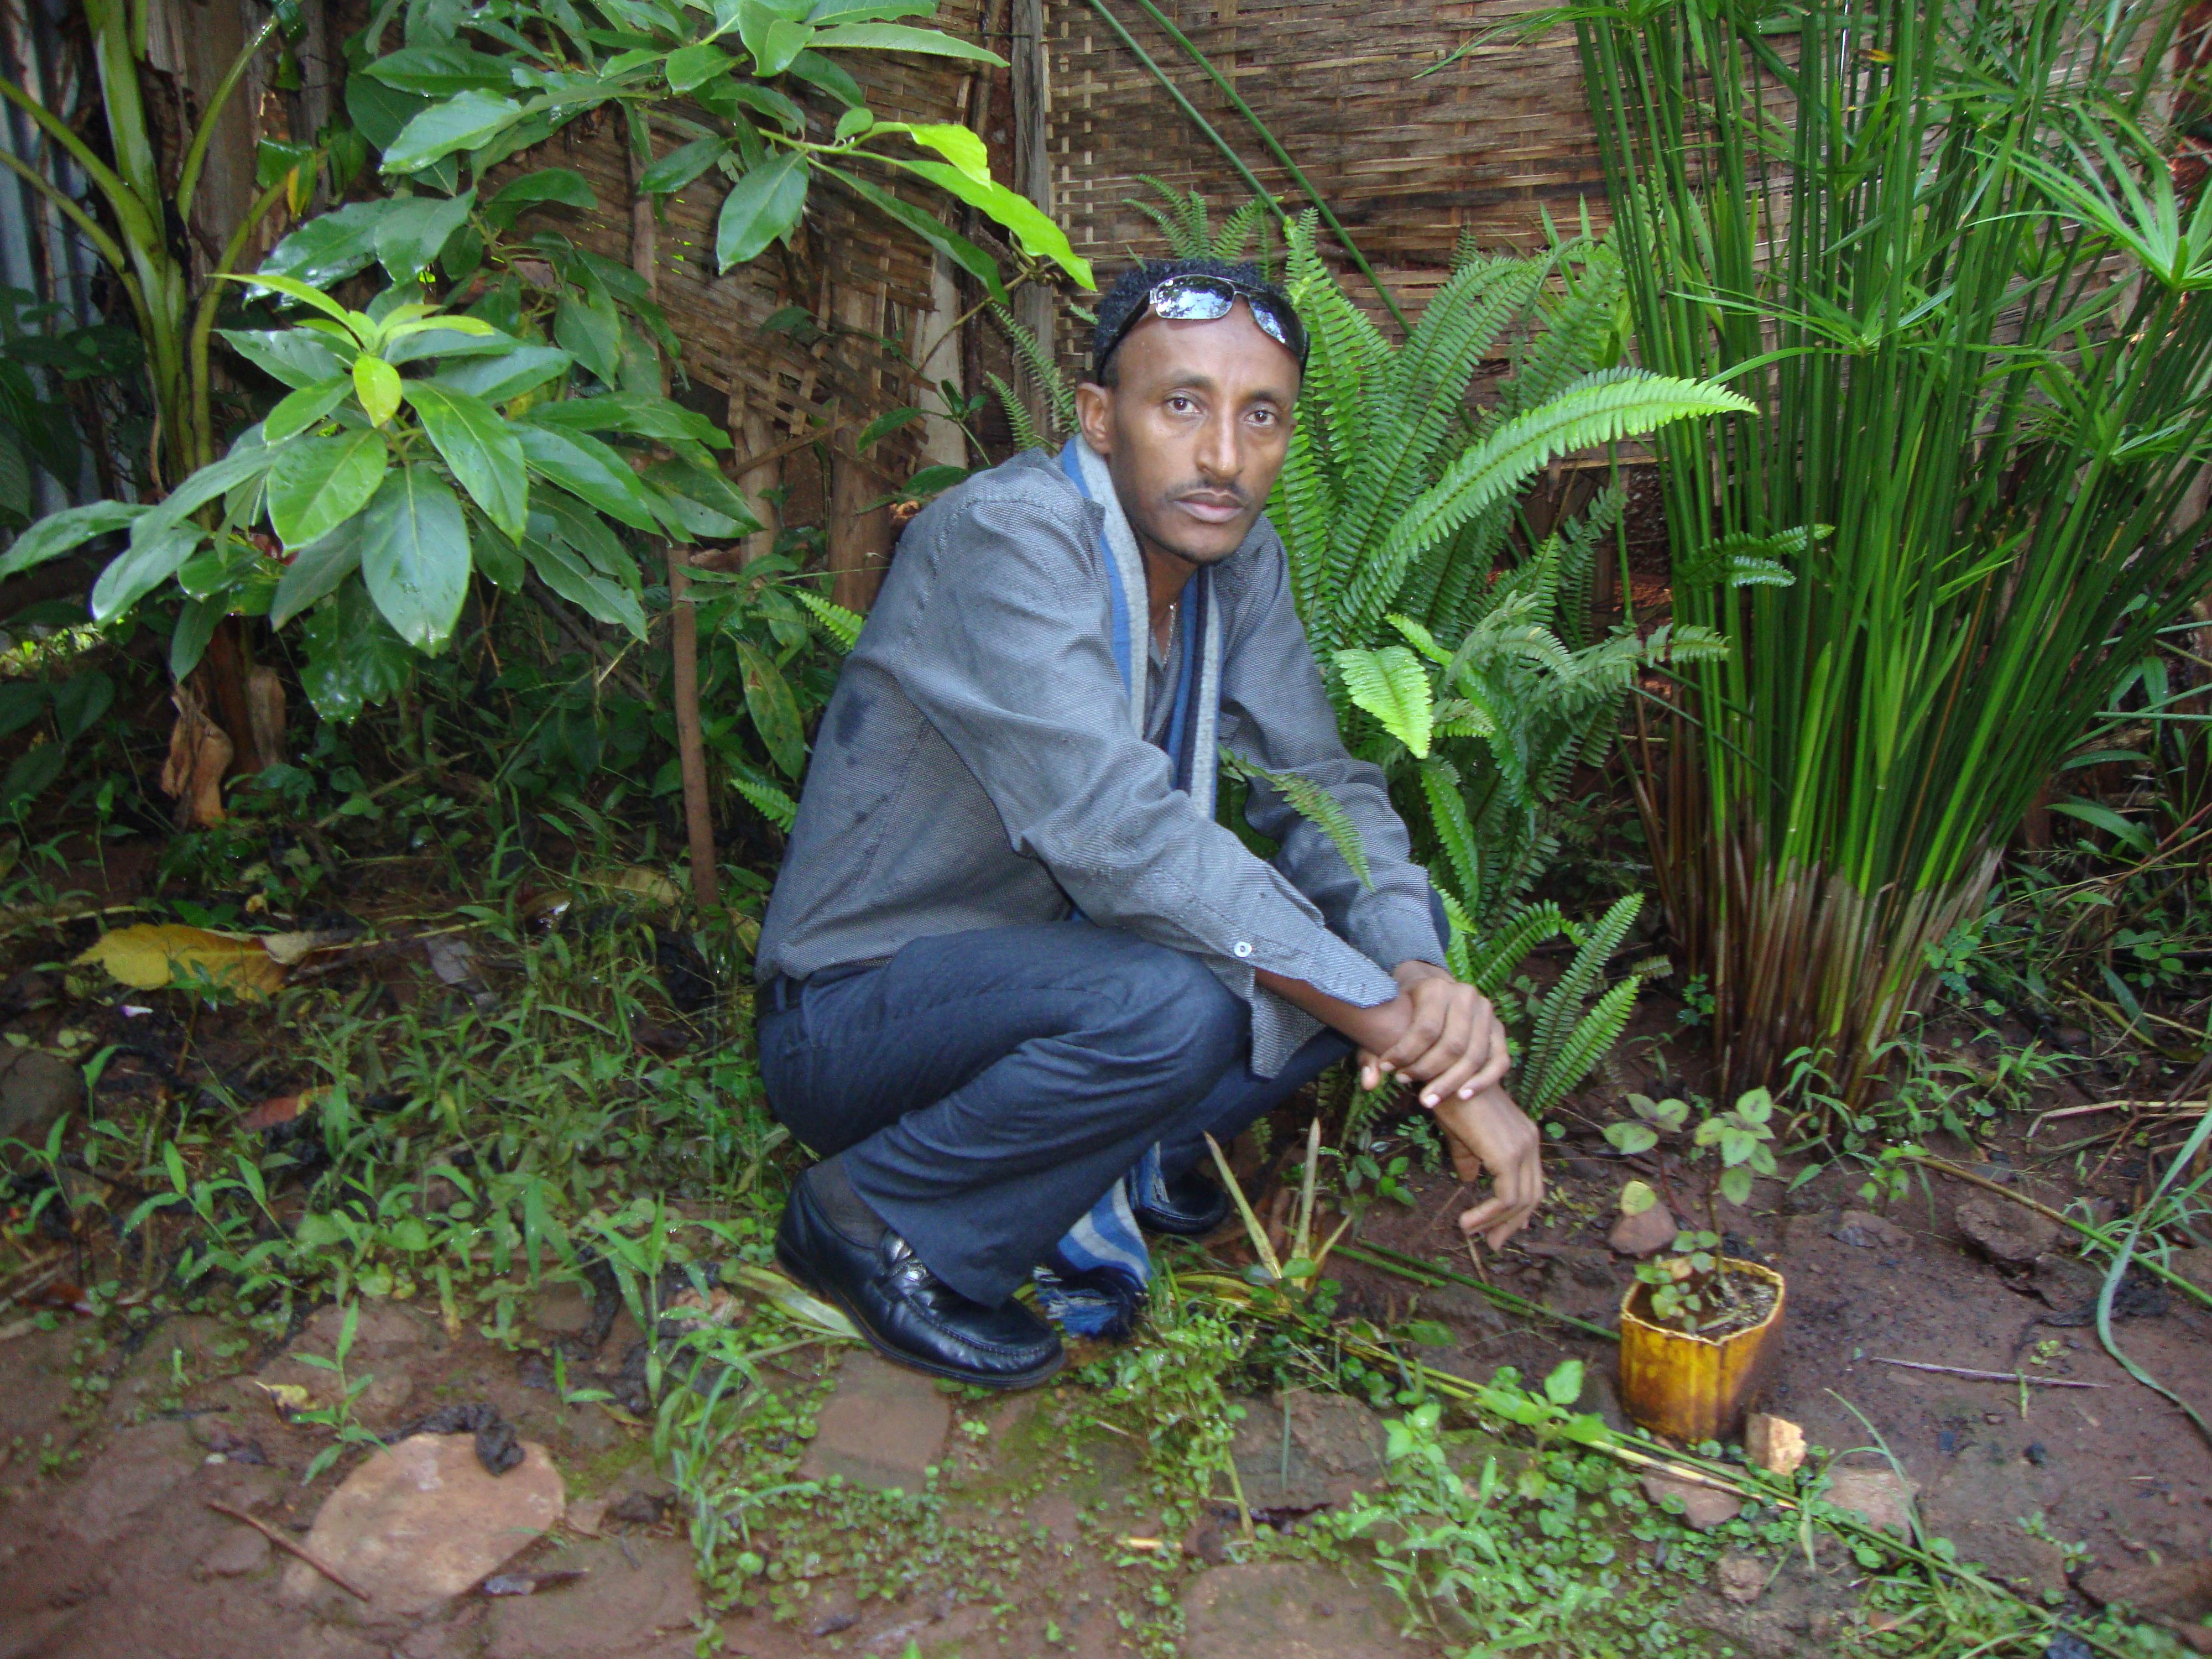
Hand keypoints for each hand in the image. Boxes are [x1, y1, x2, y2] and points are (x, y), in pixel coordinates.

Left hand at [1354, 962, 1509, 1106]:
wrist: (1429, 992)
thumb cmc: (1401, 1011)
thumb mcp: (1380, 1023)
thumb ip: (1370, 1054)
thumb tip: (1369, 1084)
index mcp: (1436, 987)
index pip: (1426, 1029)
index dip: (1406, 1054)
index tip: (1389, 1070)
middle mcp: (1465, 995)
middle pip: (1452, 1045)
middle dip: (1428, 1072)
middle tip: (1407, 1086)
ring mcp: (1486, 1012)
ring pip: (1475, 1055)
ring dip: (1451, 1082)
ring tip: (1428, 1099)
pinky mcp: (1499, 1029)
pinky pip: (1499, 1060)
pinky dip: (1483, 1081)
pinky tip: (1463, 1096)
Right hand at [1433, 1083, 1543, 1247]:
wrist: (1442, 1075)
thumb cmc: (1447, 1098)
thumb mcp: (1461, 1133)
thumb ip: (1469, 1157)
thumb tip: (1469, 1181)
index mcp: (1524, 1135)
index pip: (1531, 1181)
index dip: (1517, 1209)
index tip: (1497, 1228)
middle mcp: (1530, 1141)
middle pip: (1533, 1195)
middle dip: (1512, 1223)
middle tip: (1492, 1242)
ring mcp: (1522, 1148)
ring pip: (1520, 1201)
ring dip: (1496, 1223)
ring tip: (1472, 1233)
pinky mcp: (1507, 1156)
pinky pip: (1505, 1198)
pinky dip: (1488, 1215)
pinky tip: (1468, 1222)